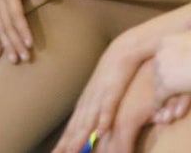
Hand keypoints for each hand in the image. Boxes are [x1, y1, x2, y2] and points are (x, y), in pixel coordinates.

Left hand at [52, 34, 148, 152]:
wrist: (126, 47)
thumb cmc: (117, 71)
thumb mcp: (104, 92)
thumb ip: (100, 110)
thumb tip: (96, 128)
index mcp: (87, 101)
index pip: (72, 126)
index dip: (63, 142)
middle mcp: (89, 100)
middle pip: (76, 126)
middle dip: (66, 144)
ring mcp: (100, 94)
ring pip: (88, 119)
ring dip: (80, 136)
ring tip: (72, 151)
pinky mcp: (114, 88)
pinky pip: (108, 105)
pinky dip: (104, 118)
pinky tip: (100, 130)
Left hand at [152, 22, 190, 103]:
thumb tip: (190, 22)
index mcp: (166, 40)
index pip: (161, 59)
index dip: (168, 70)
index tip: (174, 79)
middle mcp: (160, 53)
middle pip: (157, 73)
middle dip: (163, 84)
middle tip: (168, 97)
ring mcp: (163, 69)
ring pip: (157, 87)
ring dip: (162, 98)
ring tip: (167, 108)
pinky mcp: (168, 85)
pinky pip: (159, 98)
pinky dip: (161, 107)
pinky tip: (167, 114)